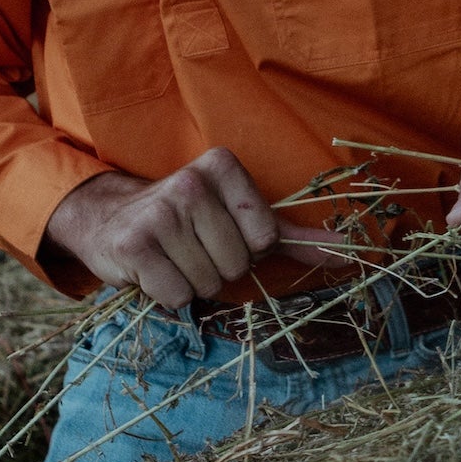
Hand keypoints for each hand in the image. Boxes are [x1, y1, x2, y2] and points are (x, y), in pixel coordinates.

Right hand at [44, 148, 280, 308]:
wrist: (111, 220)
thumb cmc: (188, 223)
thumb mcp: (240, 218)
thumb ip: (293, 236)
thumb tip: (348, 252)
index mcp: (222, 166)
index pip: (265, 236)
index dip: (247, 248)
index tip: (221, 235)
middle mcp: (190, 182)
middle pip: (237, 263)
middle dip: (219, 269)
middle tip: (192, 250)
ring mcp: (159, 213)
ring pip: (209, 282)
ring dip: (194, 283)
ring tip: (173, 259)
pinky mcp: (134, 245)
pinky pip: (178, 295)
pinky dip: (169, 295)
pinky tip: (154, 271)